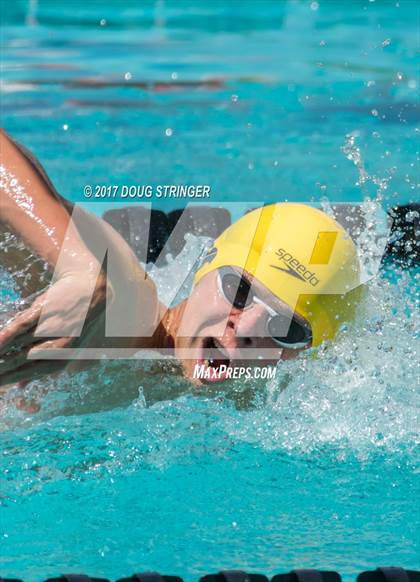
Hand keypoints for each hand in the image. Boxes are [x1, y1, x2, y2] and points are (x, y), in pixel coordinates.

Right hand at [0, 271, 108, 385]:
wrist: (90, 286)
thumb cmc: (74, 319)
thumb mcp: (63, 345)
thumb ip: (40, 365)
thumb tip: (20, 387)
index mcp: (66, 355)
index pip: (34, 371)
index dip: (13, 378)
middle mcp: (62, 344)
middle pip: (27, 361)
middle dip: (4, 370)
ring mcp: (55, 326)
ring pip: (25, 343)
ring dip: (4, 355)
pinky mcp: (48, 308)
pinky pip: (27, 324)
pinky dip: (12, 334)